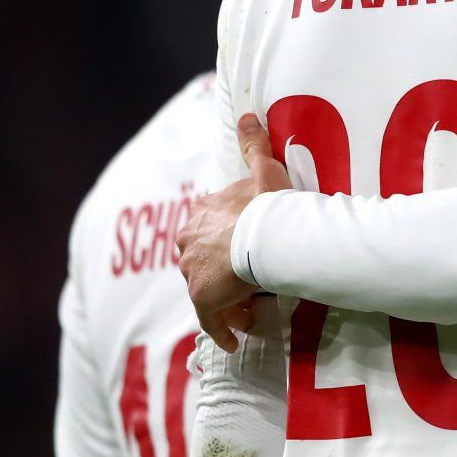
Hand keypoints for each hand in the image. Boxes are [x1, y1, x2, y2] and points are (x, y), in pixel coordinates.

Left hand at [178, 113, 289, 351]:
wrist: (267, 237)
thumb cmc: (268, 205)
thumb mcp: (264, 170)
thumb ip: (254, 144)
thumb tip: (247, 114)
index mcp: (202, 213)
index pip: (205, 230)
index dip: (223, 244)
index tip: (239, 255)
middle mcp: (189, 242)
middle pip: (200, 261)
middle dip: (219, 274)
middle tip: (245, 286)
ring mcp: (193, 272)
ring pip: (205, 290)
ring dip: (224, 300)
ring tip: (246, 311)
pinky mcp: (203, 299)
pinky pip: (212, 320)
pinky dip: (221, 330)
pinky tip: (234, 341)